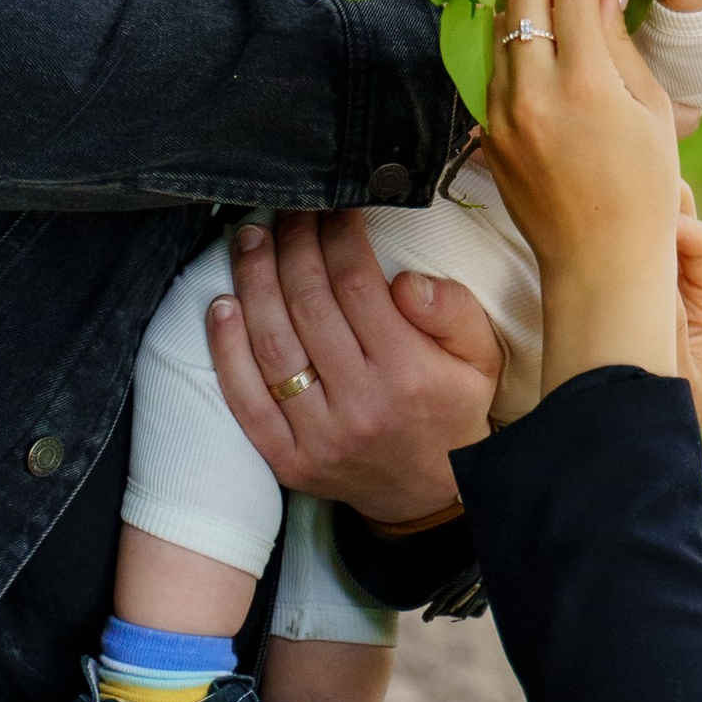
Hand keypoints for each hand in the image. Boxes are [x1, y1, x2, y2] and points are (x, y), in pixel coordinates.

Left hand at [206, 211, 498, 523]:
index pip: (358, 285)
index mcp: (409, 373)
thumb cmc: (451, 410)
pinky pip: (246, 399)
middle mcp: (360, 404)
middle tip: (286, 213)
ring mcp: (319, 435)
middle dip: (293, 246)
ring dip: (253, 282)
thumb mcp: (479, 357)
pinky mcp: (288, 459)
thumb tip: (406, 280)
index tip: (334, 208)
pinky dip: (226, 350)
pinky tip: (222, 306)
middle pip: (309, 305)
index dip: (339, 237)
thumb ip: (452, 311)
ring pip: (272, 344)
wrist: (430, 493)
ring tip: (250, 241)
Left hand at [487, 0, 682, 386]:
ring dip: (527, 17)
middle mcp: (533, 95)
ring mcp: (501, 117)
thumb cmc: (644, 189)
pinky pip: (490, 73)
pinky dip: (513, 57)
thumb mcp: (653, 110)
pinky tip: (543, 71)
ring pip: (496, 30)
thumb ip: (621, 43)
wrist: (600, 262)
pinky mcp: (486, 137)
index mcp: (584, 85)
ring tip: (559, 31)